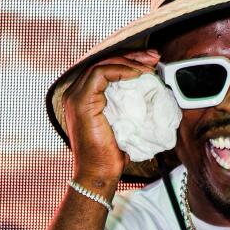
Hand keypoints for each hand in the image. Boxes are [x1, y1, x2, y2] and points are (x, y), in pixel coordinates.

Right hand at [55, 50, 163, 192]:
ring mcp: (75, 96)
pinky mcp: (81, 101)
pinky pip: (101, 73)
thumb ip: (126, 101)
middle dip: (132, 56)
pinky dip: (122, 70)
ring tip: (149, 67)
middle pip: (104, 61)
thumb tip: (149, 86)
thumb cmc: (111, 153)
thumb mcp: (122, 120)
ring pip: (102, 63)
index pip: (105, 67)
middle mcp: (74, 94)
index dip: (128, 60)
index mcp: (82, 97)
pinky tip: (138, 75)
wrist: (99, 173)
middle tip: (154, 57)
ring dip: (129, 62)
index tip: (151, 63)